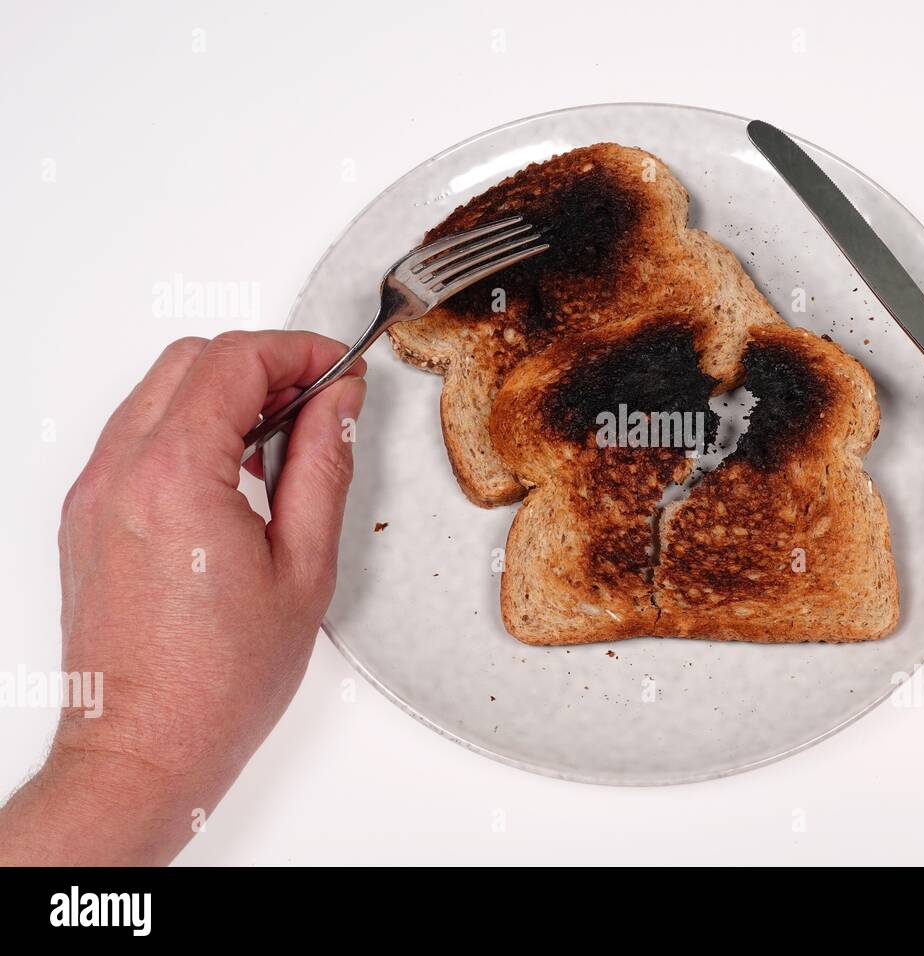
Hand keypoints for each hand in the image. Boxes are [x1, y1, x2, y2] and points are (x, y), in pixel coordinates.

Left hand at [0, 332, 365, 864]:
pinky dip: (189, 429)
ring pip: (160, 393)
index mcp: (175, 478)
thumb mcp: (304, 567)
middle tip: (318, 398)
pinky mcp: (85, 517)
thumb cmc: (218, 682)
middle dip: (262, 363)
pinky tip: (233, 474)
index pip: (235, 362)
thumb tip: (338, 402)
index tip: (340, 368)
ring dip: (224, 394)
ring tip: (281, 441)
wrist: (144, 749)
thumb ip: (322, 466)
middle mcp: (119, 473)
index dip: (299, 351)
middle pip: (191, 362)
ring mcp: (93, 494)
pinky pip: (136, 437)